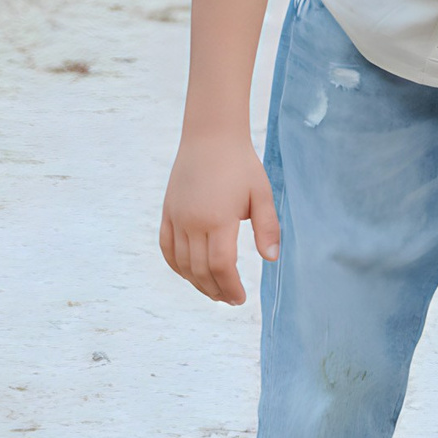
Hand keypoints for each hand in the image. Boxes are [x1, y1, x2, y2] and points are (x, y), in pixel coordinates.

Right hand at [159, 127, 279, 304]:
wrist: (210, 137)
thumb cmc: (241, 164)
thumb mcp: (262, 194)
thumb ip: (267, 228)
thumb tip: (271, 259)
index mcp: (218, 219)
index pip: (221, 266)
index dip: (230, 287)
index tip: (240, 299)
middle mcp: (193, 222)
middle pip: (200, 270)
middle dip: (216, 290)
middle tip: (230, 300)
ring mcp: (176, 217)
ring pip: (182, 263)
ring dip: (197, 283)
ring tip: (214, 292)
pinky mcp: (167, 212)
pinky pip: (167, 248)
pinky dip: (177, 267)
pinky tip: (190, 275)